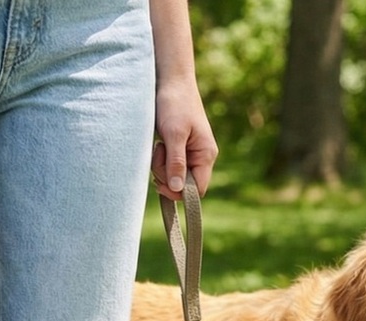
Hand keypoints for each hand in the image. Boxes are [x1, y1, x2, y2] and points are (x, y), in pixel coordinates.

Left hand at [151, 80, 217, 200]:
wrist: (170, 81)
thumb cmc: (174, 104)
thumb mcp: (174, 134)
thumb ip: (176, 162)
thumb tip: (177, 189)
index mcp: (206, 155)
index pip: (198, 189)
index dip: (180, 192)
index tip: (162, 183)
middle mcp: (201, 157)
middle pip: (182, 185)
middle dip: (166, 175)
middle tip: (159, 153)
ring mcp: (190, 154)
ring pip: (173, 176)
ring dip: (160, 166)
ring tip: (159, 144)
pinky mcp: (179, 150)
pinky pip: (168, 166)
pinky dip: (160, 160)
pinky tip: (159, 145)